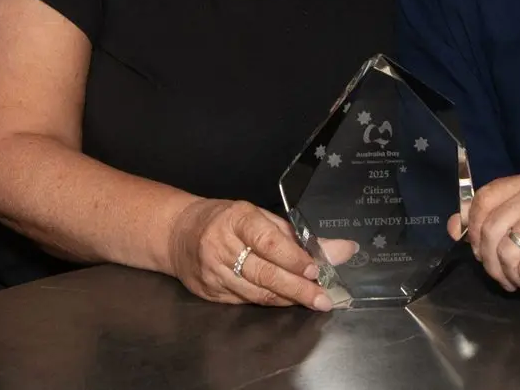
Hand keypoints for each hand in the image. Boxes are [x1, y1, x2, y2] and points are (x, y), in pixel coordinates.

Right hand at [168, 199, 331, 310]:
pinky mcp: (210, 293)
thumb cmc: (227, 220)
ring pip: (257, 293)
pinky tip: (288, 302)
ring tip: (314, 302)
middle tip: (324, 298)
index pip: (267, 241)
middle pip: (265, 273)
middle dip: (298, 288)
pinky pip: (246, 302)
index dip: (292, 258)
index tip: (315, 269)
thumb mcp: (260, 217)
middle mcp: (221, 246)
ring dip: (289, 299)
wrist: (178, 233)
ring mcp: (213, 272)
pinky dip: (271, 303)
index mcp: (237, 219)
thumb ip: (298, 236)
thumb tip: (341, 250)